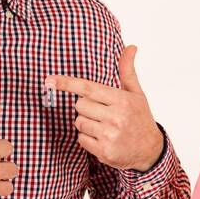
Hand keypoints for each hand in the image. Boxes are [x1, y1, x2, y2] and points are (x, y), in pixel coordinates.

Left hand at [46, 45, 163, 171]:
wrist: (150, 150)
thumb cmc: (140, 117)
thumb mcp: (136, 93)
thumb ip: (127, 70)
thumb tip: (131, 46)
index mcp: (122, 100)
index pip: (88, 88)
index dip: (66, 83)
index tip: (49, 80)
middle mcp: (116, 117)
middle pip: (80, 105)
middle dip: (86, 107)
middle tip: (102, 112)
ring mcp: (109, 136)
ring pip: (79, 122)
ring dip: (86, 123)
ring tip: (104, 126)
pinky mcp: (104, 152)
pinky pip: (81, 139)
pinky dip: (88, 139)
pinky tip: (103, 139)